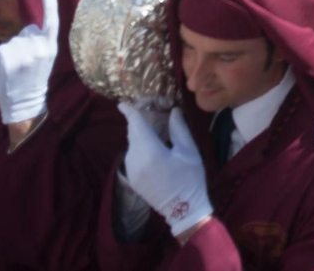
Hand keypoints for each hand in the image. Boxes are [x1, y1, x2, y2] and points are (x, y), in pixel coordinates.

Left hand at [0, 0, 58, 123]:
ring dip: (10, 50)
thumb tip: (29, 30)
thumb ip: (40, 45)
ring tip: (16, 67)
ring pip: (12, 40)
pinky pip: (2, 49)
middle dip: (22, 41)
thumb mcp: (45, 60)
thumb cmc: (33, 80)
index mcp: (51, 49)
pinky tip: (6, 69)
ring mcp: (26, 56)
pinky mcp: (11, 63)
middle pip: (25, 31)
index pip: (52, 24)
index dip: (50, 8)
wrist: (25, 104)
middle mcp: (40, 50)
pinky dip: (1, 57)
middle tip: (24, 61)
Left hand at [119, 105, 212, 237]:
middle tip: (148, 112)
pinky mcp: (131, 178)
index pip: (136, 125)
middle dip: (137, 122)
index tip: (123, 103)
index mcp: (151, 152)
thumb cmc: (190, 178)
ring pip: (131, 144)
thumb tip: (174, 110)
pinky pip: (132, 156)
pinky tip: (152, 148)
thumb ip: (179, 128)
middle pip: (132, 134)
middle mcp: (136, 160)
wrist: (183, 210)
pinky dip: (139, 147)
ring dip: (139, 135)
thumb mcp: (189, 151)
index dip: (129, 112)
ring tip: (154, 131)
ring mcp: (131, 171)